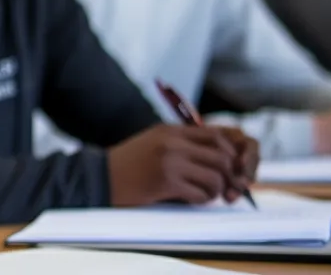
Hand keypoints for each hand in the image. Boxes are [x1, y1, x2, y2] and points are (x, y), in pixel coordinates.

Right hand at [108, 124, 256, 205]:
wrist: (100, 177)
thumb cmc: (127, 163)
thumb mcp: (154, 142)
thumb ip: (181, 143)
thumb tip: (218, 154)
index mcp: (171, 131)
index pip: (217, 135)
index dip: (231, 153)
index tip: (229, 166)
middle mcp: (172, 143)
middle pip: (222, 157)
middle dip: (229, 175)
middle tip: (225, 185)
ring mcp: (169, 162)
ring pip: (215, 177)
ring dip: (216, 190)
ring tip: (207, 193)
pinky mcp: (165, 183)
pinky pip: (200, 194)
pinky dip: (203, 200)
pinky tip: (193, 199)